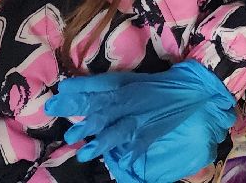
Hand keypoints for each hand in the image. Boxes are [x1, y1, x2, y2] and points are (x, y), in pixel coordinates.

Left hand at [45, 60, 235, 182]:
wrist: (191, 89)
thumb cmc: (153, 86)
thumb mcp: (125, 81)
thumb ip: (95, 85)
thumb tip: (65, 86)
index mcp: (121, 88)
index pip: (94, 90)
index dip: (75, 96)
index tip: (53, 100)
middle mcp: (129, 103)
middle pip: (104, 111)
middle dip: (86, 121)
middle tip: (70, 132)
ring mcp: (141, 120)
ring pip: (119, 130)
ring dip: (103, 141)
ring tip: (87, 152)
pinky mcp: (151, 134)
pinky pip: (139, 145)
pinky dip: (131, 155)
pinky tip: (123, 164)